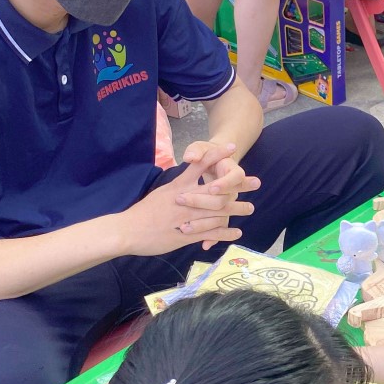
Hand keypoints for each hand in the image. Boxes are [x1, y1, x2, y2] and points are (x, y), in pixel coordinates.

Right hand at [121, 144, 256, 255]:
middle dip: (238, 185)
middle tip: (256, 181)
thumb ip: (177, 186)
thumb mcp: (161, 193)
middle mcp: (185, 200)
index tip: (232, 148)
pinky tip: (237, 231)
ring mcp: (187, 218)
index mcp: (178, 187)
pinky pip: (210, 233)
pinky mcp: (186, 235)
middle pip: (216, 189)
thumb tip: (187, 180)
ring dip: (236, 210)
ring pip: (217, 212)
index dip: (216, 155)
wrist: (127, 230)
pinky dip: (225, 232)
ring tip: (251, 207)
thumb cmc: (142, 212)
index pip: (199, 165)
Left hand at [181, 139, 261, 246]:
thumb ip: (197, 151)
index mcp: (232, 170)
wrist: (211, 162)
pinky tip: (203, 245)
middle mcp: (233, 188)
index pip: (235, 178)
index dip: (224, 184)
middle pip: (225, 199)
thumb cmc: (205, 153)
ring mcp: (226, 203)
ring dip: (207, 224)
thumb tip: (192, 156)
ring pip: (221, 216)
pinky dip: (212, 237)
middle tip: (185, 201)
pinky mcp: (220, 214)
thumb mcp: (201, 147)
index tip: (212, 187)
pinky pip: (218, 228)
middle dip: (205, 203)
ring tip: (189, 230)